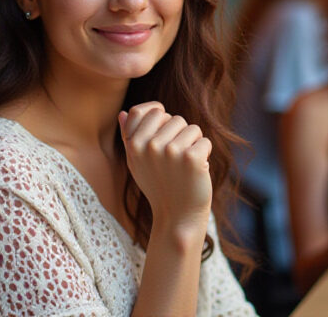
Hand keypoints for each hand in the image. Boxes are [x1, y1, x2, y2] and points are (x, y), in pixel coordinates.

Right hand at [119, 102, 211, 239]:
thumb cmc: (158, 186)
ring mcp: (170, 151)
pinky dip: (205, 155)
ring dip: (193, 145)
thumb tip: (123, 113)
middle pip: (175, 118)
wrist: (177, 216)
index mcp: (134, 144)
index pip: (152, 110)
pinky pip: (204, 141)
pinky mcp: (191, 158)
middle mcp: (150, 145)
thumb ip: (129, 137)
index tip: (165, 138)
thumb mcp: (137, 163)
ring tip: (185, 166)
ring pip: (192, 128)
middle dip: (180, 136)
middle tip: (175, 160)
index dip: (163, 121)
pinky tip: (196, 171)